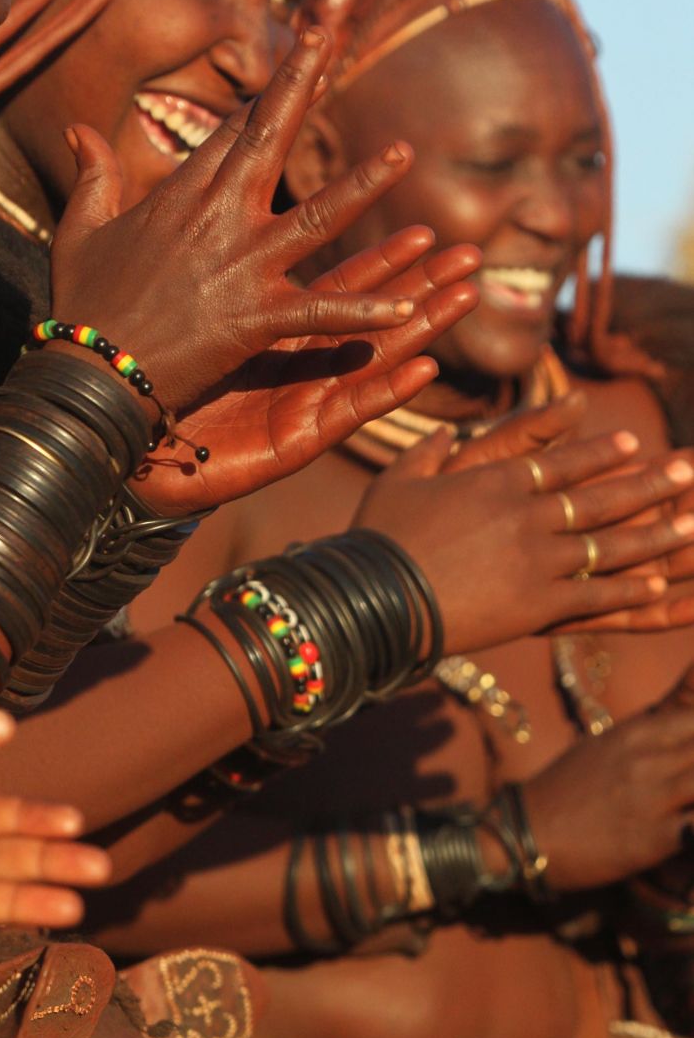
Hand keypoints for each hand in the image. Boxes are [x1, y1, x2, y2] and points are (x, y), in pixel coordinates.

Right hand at [51, 30, 456, 415]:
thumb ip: (93, 175)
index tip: (301, 52)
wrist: (87, 371)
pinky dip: (362, 311)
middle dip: (301, 83)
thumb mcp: (80, 231)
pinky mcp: (256, 317)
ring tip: (404, 153)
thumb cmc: (84, 304)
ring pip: (316, 217)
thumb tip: (78, 128)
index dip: (269, 91)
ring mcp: (241, 265)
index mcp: (179, 195)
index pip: (232, 129)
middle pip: (269, 136)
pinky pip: (319, 310)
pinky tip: (405, 309)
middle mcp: (217, 218)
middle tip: (331, 36)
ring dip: (362, 185)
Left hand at [131, 229, 479, 514]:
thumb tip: (182, 205)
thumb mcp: (166, 304)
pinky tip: (424, 369)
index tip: (417, 220)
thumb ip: (184, 251)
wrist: (121, 448)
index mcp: (271, 328)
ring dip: (423, 326)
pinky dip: (386, 392)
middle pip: (370, 316)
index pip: (335, 283)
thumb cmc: (148, 384)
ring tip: (467, 295)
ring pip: (374, 358)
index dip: (376, 255)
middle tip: (470, 252)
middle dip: (420, 282)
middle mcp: (297, 364)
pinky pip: (347, 413)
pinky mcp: (293, 441)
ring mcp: (300, 402)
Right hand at [354, 407, 693, 652]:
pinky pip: (595, 594)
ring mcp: (538, 560)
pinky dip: (629, 589)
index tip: (633, 443)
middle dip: (650, 485)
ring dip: (656, 535)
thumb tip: (442, 433)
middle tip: (687, 473)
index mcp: (497, 481)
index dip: (600, 453)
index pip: (562, 462)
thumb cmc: (379, 536)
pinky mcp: (538, 604)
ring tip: (692, 525)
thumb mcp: (397, 480)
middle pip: (601, 497)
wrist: (376, 594)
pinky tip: (659, 584)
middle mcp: (528, 514)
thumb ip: (427, 454)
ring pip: (611, 545)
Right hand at [522, 660, 693, 890]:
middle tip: (688, 788)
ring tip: (689, 802)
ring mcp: (653, 796)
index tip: (692, 754)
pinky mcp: (657, 838)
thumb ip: (652, 727)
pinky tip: (690, 828)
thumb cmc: (568, 788)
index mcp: (639, 732)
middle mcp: (650, 758)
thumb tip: (686, 702)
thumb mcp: (607, 744)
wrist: (528, 833)